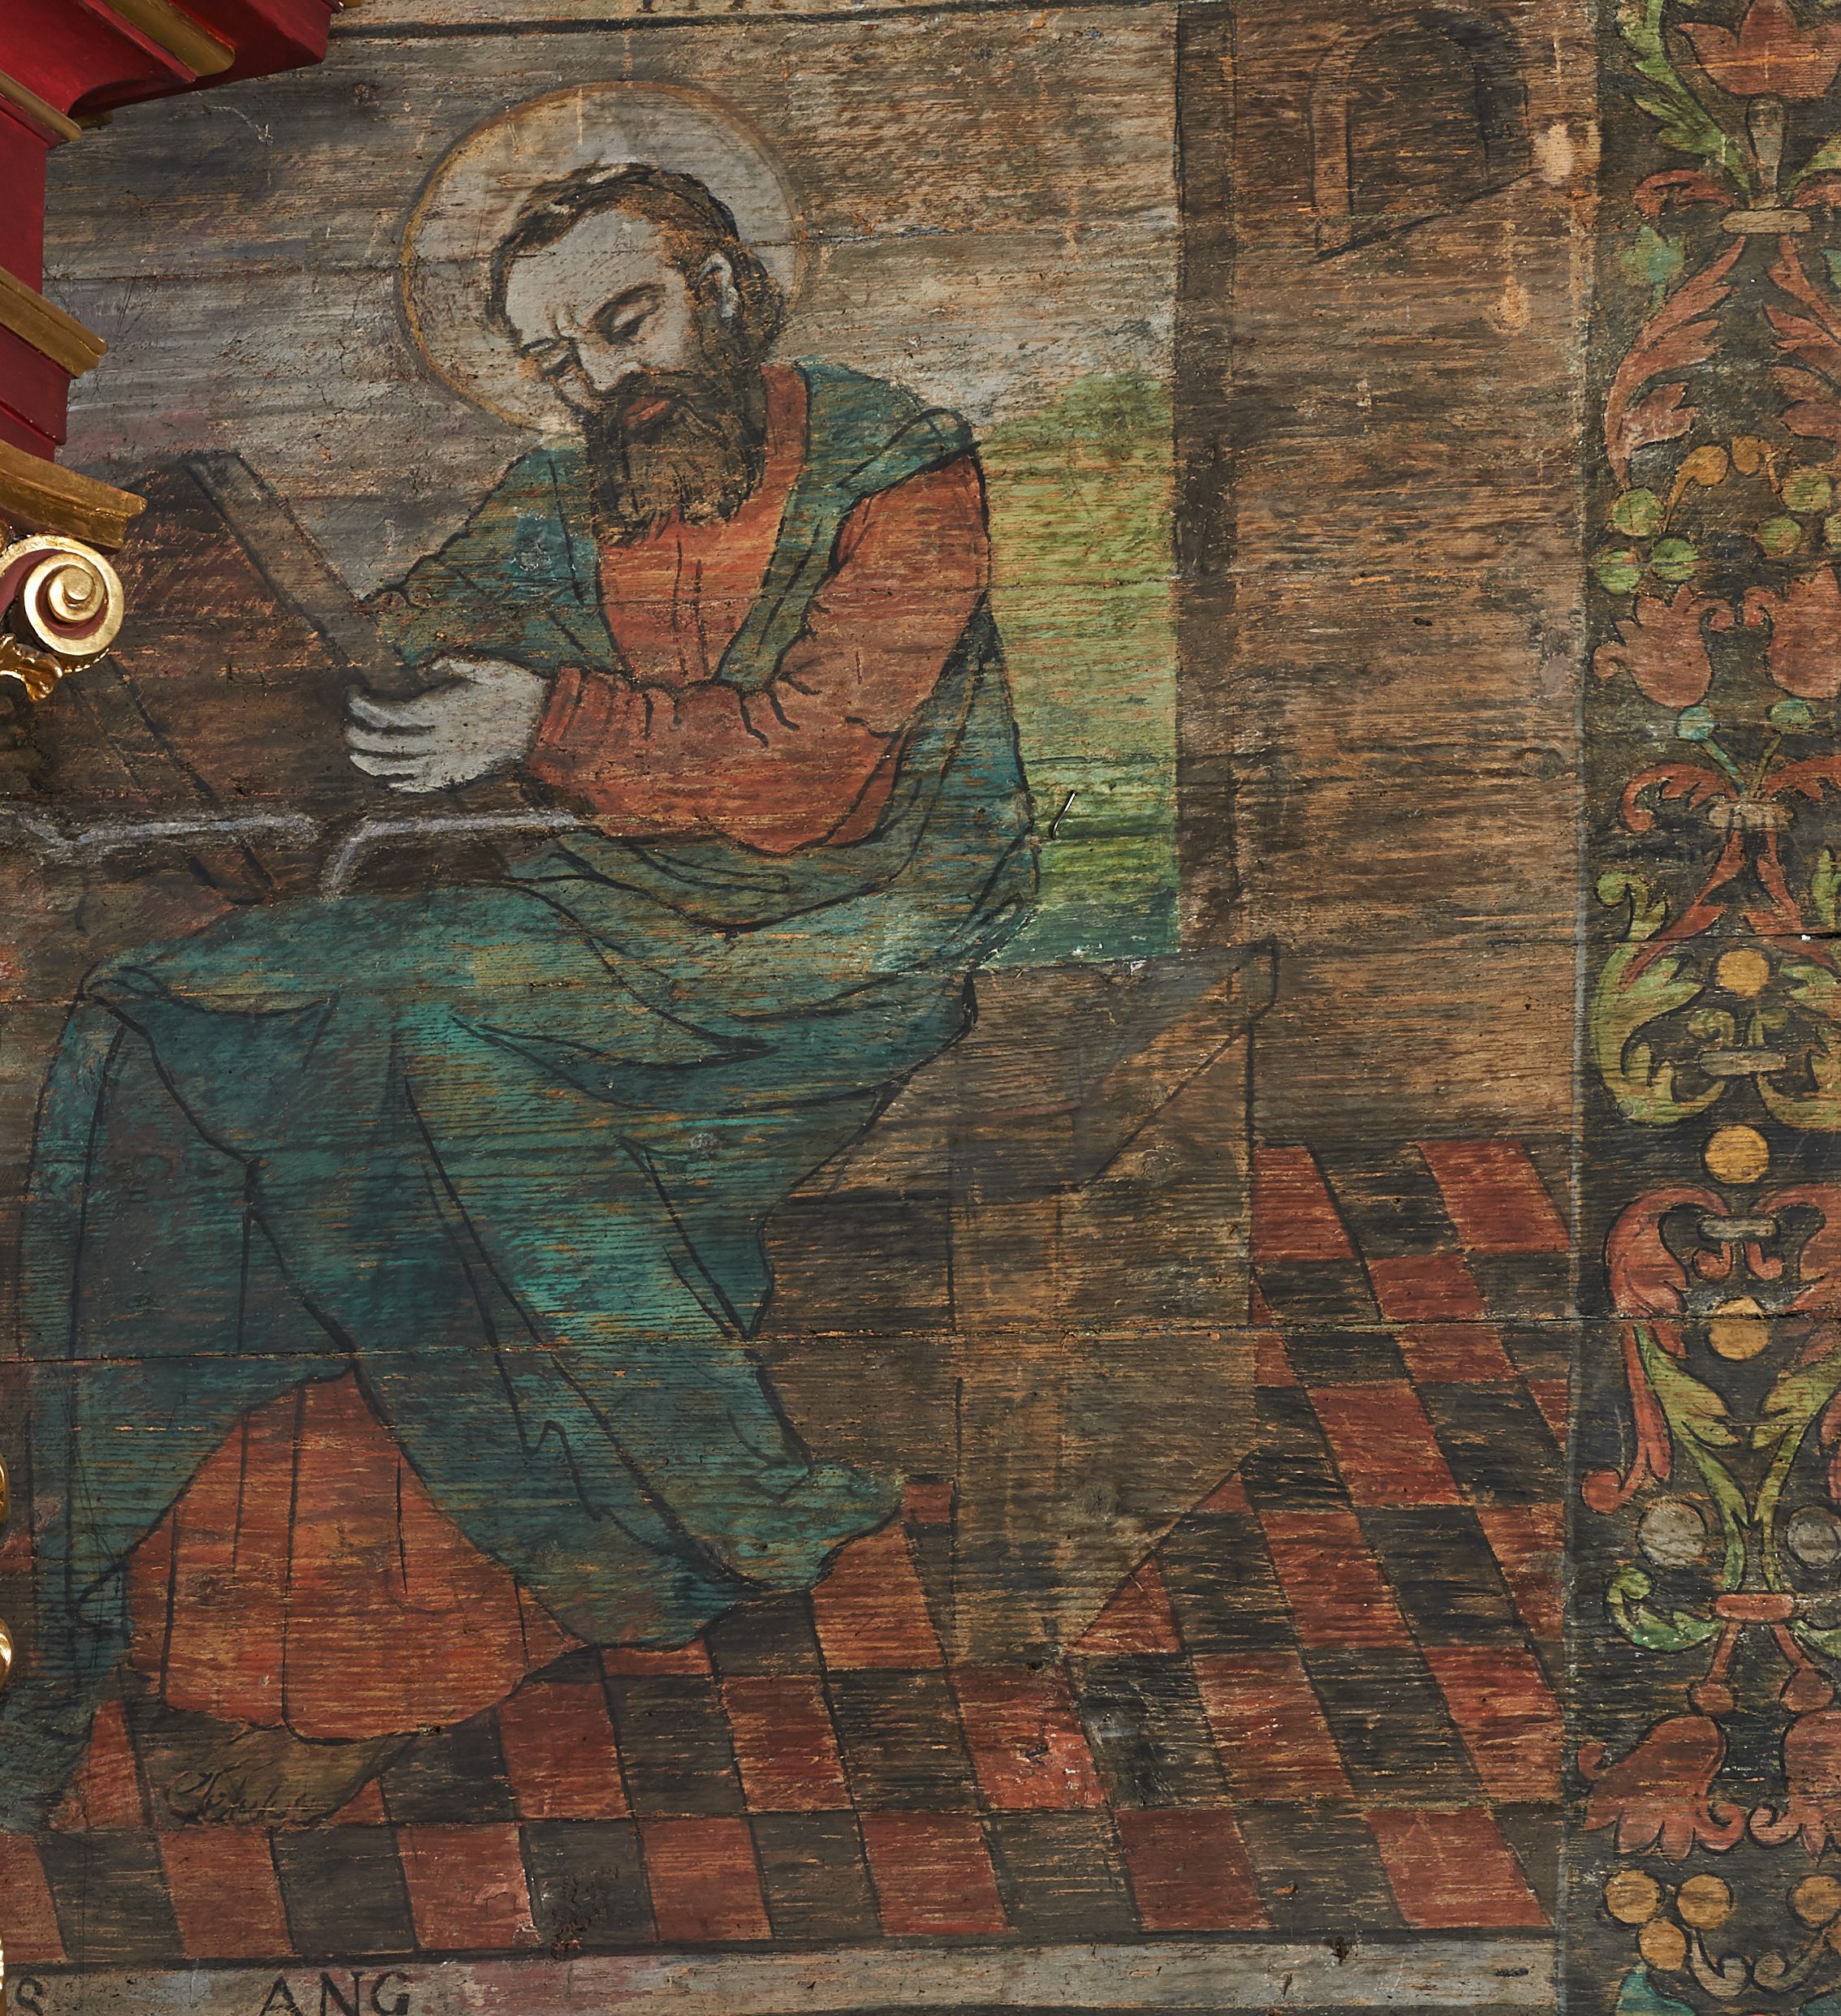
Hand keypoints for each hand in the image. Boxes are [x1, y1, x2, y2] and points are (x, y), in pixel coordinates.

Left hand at [345, 656, 547, 793]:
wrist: (545, 723)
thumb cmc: (517, 690)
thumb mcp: (492, 667)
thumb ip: (458, 662)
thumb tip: (428, 665)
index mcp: (444, 711)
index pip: (389, 713)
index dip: (364, 707)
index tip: (353, 695)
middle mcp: (442, 740)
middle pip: (388, 744)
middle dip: (360, 737)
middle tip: (347, 728)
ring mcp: (451, 760)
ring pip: (401, 769)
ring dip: (374, 765)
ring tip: (357, 758)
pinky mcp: (461, 773)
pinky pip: (426, 785)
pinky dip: (404, 784)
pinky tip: (391, 781)